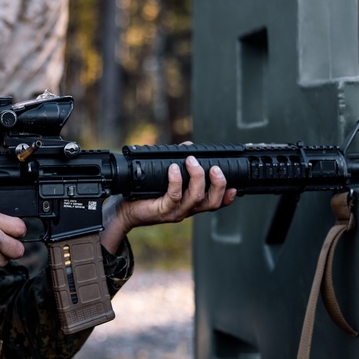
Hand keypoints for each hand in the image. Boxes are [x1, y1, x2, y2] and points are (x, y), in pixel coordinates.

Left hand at [99, 154, 235, 252]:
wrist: (124, 210)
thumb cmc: (144, 195)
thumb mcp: (166, 178)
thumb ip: (180, 164)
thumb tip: (189, 147)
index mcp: (190, 204)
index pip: (215, 204)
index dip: (226, 197)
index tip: (234, 185)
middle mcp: (186, 210)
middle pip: (211, 203)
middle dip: (218, 185)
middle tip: (215, 168)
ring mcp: (175, 212)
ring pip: (195, 198)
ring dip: (196, 177)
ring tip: (191, 161)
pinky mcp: (162, 210)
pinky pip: (173, 196)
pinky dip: (176, 180)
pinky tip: (174, 168)